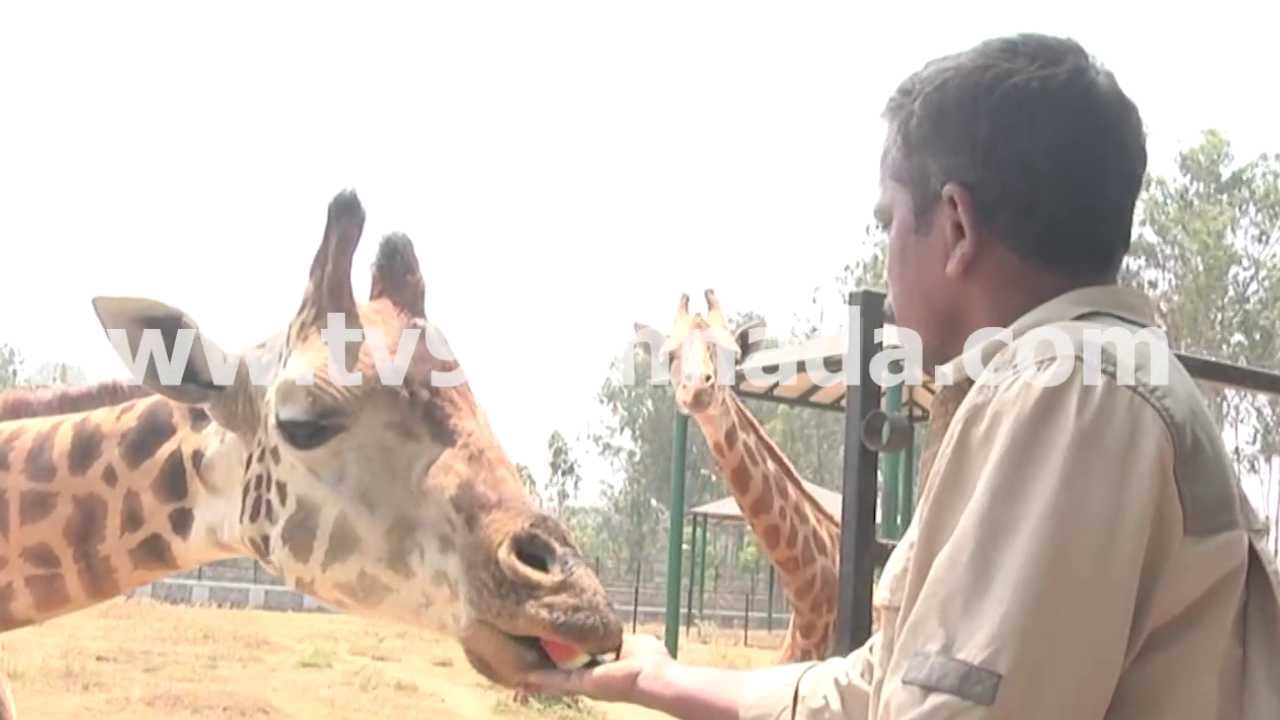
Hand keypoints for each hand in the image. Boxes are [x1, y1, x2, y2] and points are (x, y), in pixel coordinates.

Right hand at [521, 633, 674, 704]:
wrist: (654, 676)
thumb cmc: (651, 662)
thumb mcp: (631, 642)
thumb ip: (618, 638)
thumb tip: (614, 631)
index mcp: (602, 670)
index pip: (578, 664)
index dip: (564, 659)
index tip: (549, 651)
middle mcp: (590, 680)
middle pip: (561, 675)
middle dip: (544, 673)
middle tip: (525, 669)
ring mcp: (585, 684)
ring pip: (554, 680)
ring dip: (538, 678)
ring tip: (519, 678)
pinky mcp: (582, 684)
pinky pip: (557, 681)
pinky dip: (541, 680)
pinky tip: (525, 679)